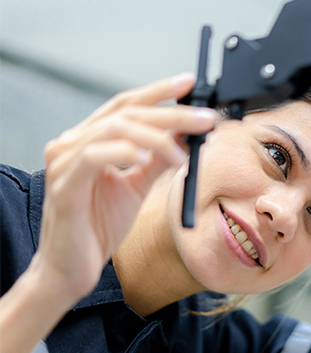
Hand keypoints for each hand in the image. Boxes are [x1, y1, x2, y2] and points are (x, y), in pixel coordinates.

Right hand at [34, 73, 216, 305]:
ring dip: (157, 136)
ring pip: (115, 129)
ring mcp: (64, 162)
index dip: (158, 92)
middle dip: (172, 113)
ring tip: (184, 153)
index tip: (189, 83)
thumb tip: (185, 135)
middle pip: (126, 113)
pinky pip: (94, 157)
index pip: (125, 104)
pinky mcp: (63, 186)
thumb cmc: (98, 227)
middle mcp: (71, 144)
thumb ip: (158, 159)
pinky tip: (146, 159)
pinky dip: (124, 152)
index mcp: (88, 140)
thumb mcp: (137, 186)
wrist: (72, 269)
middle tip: (206, 119)